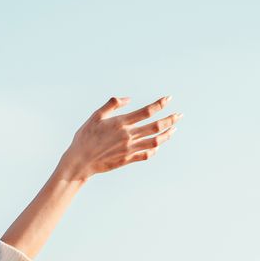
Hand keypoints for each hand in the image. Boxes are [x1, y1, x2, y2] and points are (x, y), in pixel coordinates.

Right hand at [54, 95, 179, 181]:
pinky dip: (154, 150)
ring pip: (155, 141)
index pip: (146, 111)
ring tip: (173, 129)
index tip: (168, 98)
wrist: (79, 162)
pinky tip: (158, 145)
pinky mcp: (127, 159)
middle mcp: (128, 136)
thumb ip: (112, 105)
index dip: (159, 104)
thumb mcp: (95, 116)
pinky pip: (146, 154)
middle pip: (155, 126)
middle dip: (170, 120)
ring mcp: (129, 149)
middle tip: (179, 115)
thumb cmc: (85, 137)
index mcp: (121, 123)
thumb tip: (128, 99)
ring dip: (166, 135)